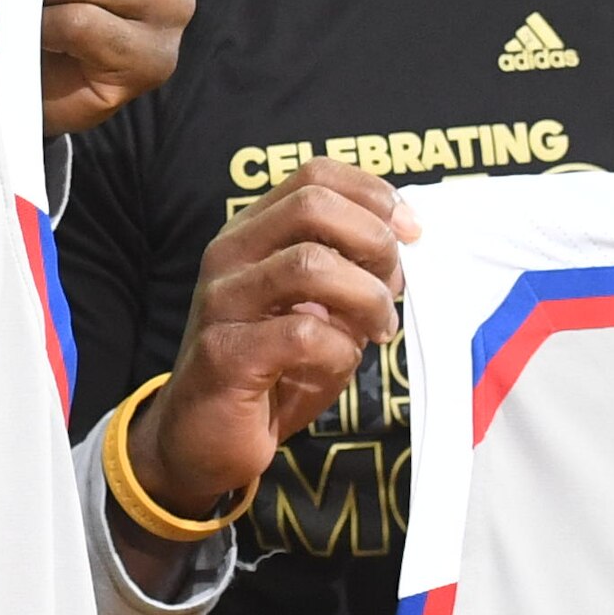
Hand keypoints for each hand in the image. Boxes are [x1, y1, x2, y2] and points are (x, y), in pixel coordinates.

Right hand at [133, 157, 412, 528]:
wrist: (202, 438)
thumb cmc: (270, 370)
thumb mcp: (316, 310)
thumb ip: (348, 273)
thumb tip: (403, 247)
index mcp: (252, 233)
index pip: (314, 176)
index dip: (374, 195)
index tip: (411, 232)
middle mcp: (229, 254)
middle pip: (312, 204)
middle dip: (374, 241)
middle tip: (395, 286)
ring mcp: (222, 301)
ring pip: (311, 263)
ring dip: (366, 297)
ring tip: (378, 329)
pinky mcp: (224, 353)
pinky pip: (303, 334)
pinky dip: (339, 350)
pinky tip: (336, 365)